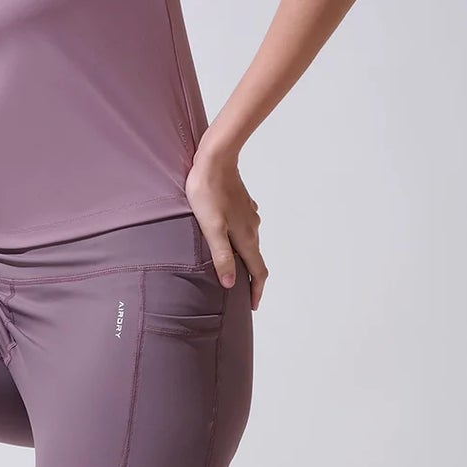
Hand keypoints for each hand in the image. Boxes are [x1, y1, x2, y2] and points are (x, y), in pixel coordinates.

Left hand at [184, 145, 266, 306]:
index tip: (252, 306)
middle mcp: (252, 228)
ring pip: (249, 242)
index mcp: (246, 238)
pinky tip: (228, 237)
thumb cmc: (208, 193)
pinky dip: (239, 239)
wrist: (215, 160)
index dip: (256, 291)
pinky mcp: (242, 204)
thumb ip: (221, 256)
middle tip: (240, 293)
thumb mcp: (211, 229)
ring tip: (232, 267)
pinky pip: (244, 227)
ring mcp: (248, 215)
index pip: (258, 272)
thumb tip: (231, 284)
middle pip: (255, 259)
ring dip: (244, 258)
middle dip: (249, 278)